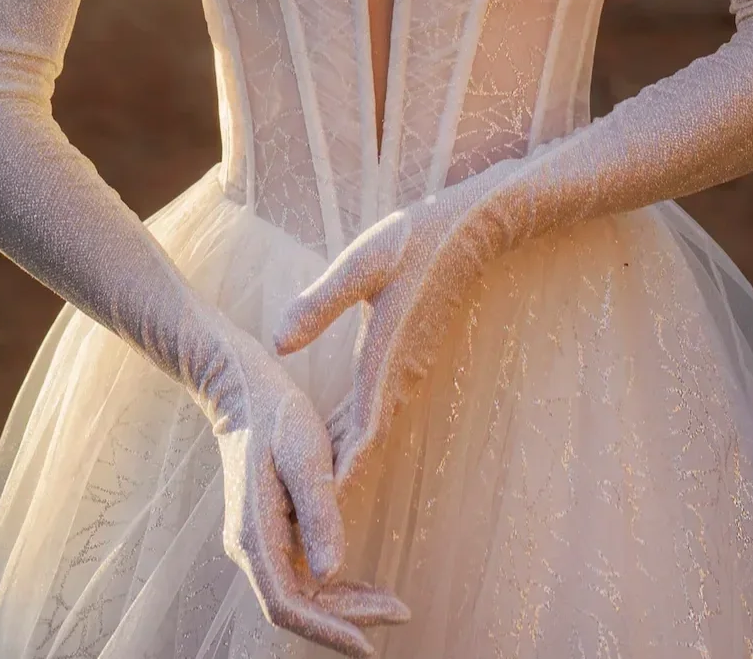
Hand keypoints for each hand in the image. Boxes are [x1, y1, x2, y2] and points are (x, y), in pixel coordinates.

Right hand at [211, 330, 411, 656]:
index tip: (369, 646)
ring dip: (344, 605)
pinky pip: (300, 574)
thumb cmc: (277, 416)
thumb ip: (319, 514)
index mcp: (254, 536)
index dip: (327, 631)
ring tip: (393, 605)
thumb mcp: (305, 457)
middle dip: (348, 619)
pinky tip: (363, 584)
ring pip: (300, 593)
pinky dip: (334, 585)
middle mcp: (250, 547)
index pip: (287, 606)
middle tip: (402, 613)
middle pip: (298, 606)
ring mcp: (257, 541)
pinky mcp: (269, 531)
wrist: (243, 390)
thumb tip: (334, 572)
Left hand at [273, 169, 507, 487]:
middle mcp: (399, 377)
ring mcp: (406, 371)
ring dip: (337, 463)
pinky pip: (373, 410)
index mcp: (385, 361)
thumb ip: (319, 302)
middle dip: (328, 485)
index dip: (332, 478)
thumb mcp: (363, 262)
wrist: (475, 226)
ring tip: (302, 499)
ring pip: (366, 431)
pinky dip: (348, 435)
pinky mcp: (406, 360)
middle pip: (359, 446)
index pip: (356, 438)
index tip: (308, 516)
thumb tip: (277, 344)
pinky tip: (327, 442)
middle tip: (293, 525)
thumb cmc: (418, 238)